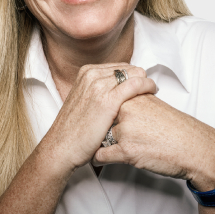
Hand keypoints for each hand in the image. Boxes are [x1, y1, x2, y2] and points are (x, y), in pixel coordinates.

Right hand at [40, 63, 156, 174]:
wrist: (62, 147)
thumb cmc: (74, 130)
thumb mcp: (82, 100)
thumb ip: (96, 90)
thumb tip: (115, 88)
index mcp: (85, 72)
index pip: (118, 66)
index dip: (132, 75)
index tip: (140, 84)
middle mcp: (91, 75)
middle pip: (128, 68)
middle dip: (140, 78)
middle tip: (147, 90)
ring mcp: (99, 85)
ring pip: (134, 73)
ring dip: (146, 82)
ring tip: (151, 92)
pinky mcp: (109, 99)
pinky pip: (136, 84)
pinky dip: (148, 86)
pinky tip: (152, 91)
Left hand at [92, 95, 214, 189]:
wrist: (194, 148)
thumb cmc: (177, 129)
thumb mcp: (153, 105)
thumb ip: (133, 101)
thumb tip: (116, 101)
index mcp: (132, 97)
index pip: (105, 101)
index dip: (101, 113)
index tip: (95, 120)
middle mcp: (127, 110)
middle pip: (100, 119)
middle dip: (98, 128)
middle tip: (95, 135)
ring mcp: (126, 130)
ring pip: (98, 137)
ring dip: (98, 144)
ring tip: (99, 149)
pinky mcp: (127, 151)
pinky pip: (100, 156)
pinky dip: (98, 160)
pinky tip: (101, 160)